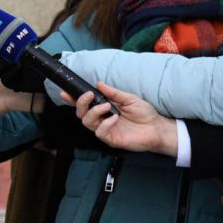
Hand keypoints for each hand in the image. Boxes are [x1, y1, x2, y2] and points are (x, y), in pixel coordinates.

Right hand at [62, 82, 176, 154]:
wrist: (157, 128)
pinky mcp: (111, 139)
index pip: (85, 105)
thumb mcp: (129, 98)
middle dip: (81, 103)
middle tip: (89, 95)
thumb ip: (113, 93)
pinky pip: (100, 132)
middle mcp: (101, 119)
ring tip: (107, 106)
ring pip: (87, 122)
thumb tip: (99, 84)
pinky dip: (105, 124)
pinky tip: (114, 118)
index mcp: (104, 108)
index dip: (73, 99)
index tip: (66, 92)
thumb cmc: (144, 114)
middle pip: (81, 113)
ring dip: (93, 112)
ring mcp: (105, 129)